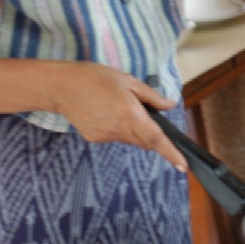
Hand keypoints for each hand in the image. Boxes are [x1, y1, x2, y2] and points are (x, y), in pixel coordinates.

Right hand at [54, 62, 187, 170]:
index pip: (155, 139)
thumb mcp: (127, 80)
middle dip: (152, 135)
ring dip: (133, 129)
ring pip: (129, 139)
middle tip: (144, 113)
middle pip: (144, 141)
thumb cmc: (95, 77)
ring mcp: (105, 137)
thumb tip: (169, 105)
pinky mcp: (95, 139)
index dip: (171, 153)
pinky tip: (105, 111)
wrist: (62, 87)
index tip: (182, 166)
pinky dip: (118, 128)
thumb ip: (151, 96)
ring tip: (118, 105)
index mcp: (130, 114)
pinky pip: (115, 137)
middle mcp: (119, 129)